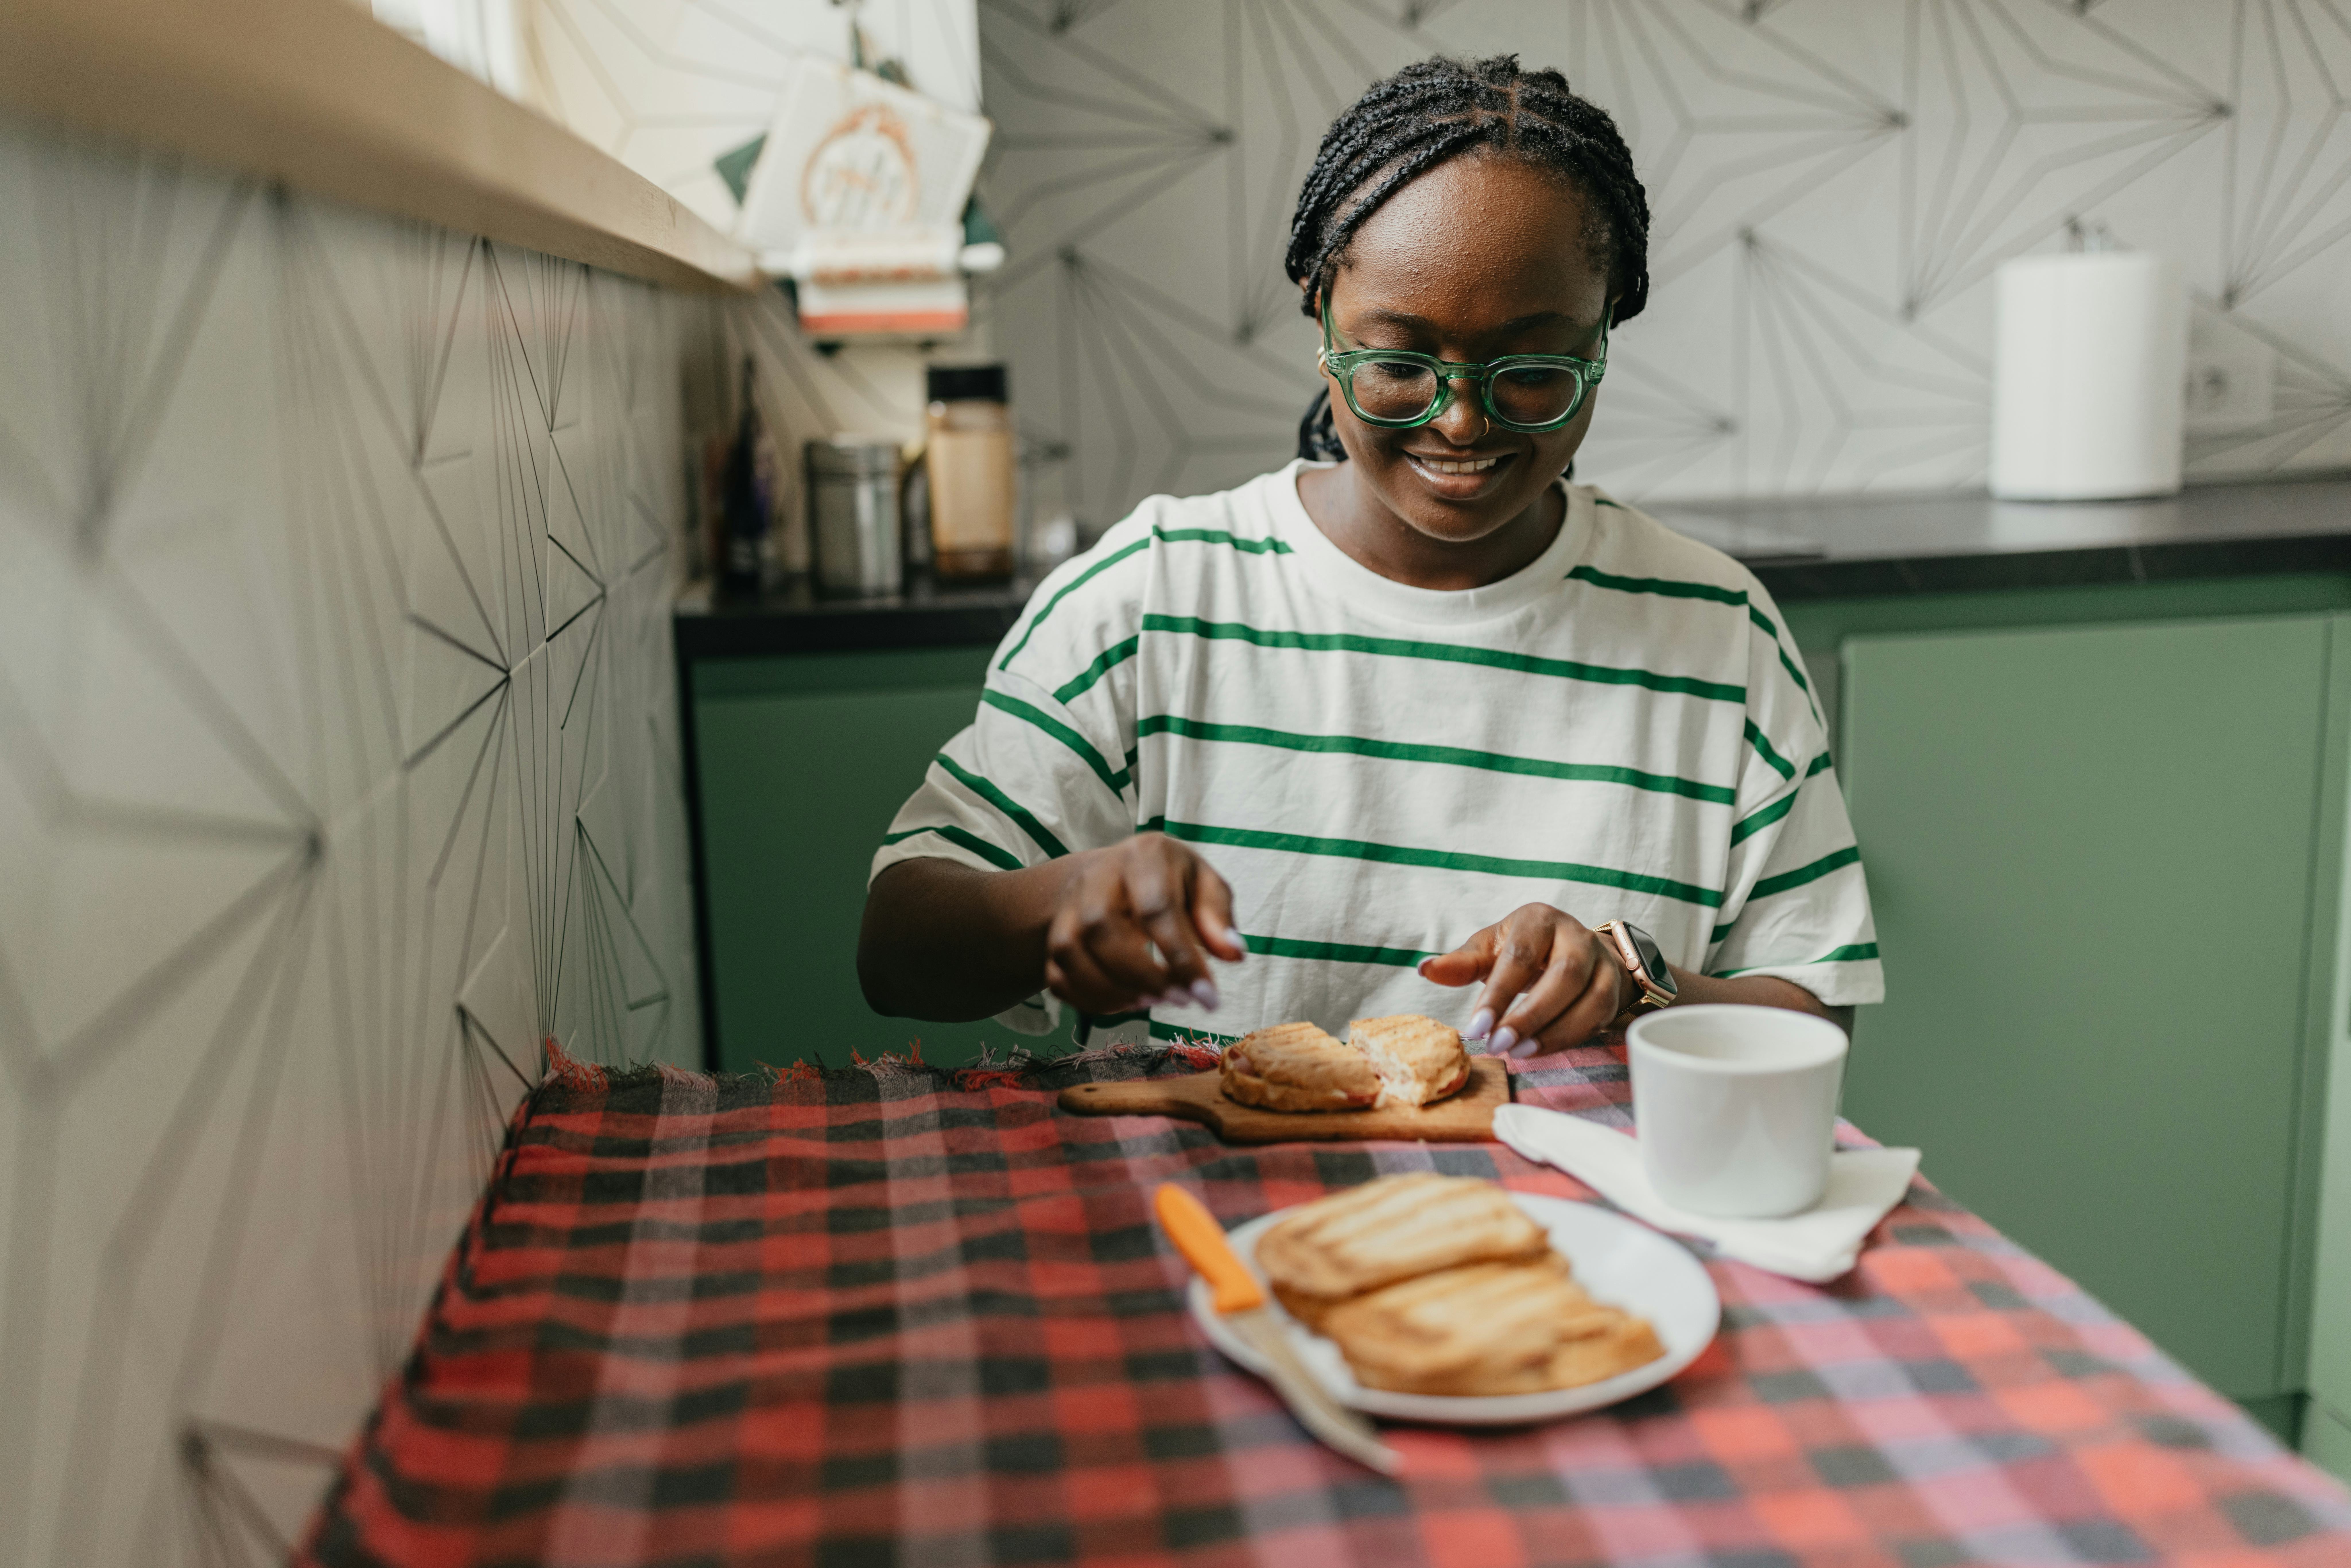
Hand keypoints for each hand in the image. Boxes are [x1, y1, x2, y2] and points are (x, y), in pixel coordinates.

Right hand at [1043, 833, 1246, 1013]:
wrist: (1114, 871)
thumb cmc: (1170, 880)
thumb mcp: (1204, 883)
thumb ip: (1218, 916)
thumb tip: (1233, 954)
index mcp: (1143, 856)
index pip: (1156, 908)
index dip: (1181, 957)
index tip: (1208, 996)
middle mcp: (1097, 877)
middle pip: (1101, 928)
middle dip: (1141, 975)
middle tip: (1179, 1000)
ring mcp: (1069, 907)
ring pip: (1070, 952)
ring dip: (1112, 990)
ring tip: (1152, 1003)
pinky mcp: (1055, 935)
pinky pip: (1057, 976)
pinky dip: (1089, 1000)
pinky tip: (1125, 1004)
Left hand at [1417, 904, 1629, 1058]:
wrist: (1572, 948)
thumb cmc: (1522, 949)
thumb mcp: (1489, 949)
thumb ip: (1461, 963)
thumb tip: (1425, 969)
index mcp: (1539, 920)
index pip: (1520, 955)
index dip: (1498, 993)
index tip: (1476, 1027)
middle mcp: (1575, 935)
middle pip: (1563, 975)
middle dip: (1529, 1015)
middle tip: (1498, 1045)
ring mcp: (1601, 960)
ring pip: (1589, 998)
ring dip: (1554, 1031)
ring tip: (1519, 1053)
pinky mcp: (1614, 986)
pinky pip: (1599, 1016)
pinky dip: (1570, 1037)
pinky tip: (1541, 1050)